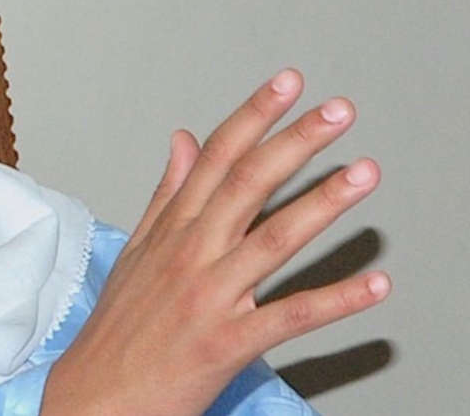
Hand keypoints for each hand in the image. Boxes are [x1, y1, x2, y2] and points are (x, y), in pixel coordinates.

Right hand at [42, 69, 389, 414]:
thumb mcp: (136, 251)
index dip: (253, 116)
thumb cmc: (117, 329)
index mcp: (172, 230)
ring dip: (322, 204)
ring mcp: (209, 297)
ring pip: (272, 241)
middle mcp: (191, 254)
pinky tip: (374, 285)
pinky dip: (335, 301)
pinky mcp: (226, 343)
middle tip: (338, 111)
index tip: (286, 84)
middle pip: (247, 184)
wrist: (95, 396)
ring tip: (363, 173)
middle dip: (295, 142)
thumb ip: (168, 193)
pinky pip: (289, 317)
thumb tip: (184, 140)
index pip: (216, 159)